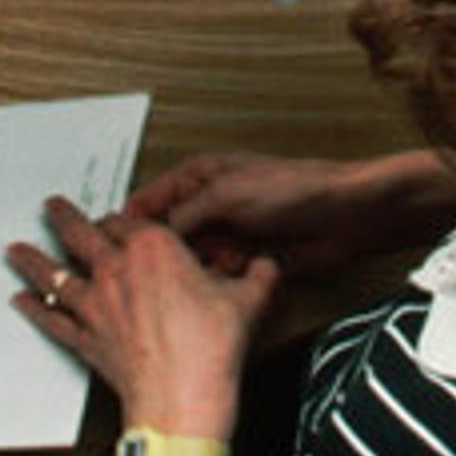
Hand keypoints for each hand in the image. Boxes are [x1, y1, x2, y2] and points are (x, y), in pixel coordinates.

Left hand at [8, 195, 276, 438]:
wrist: (182, 400)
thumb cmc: (210, 350)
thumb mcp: (250, 301)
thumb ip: (258, 275)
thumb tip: (267, 266)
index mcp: (154, 249)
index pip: (131, 218)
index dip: (125, 216)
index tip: (121, 215)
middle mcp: (117, 270)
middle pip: (82, 235)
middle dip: (64, 218)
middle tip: (51, 206)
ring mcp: (96, 305)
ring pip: (55, 274)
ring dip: (33, 260)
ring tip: (15, 249)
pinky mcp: (86, 339)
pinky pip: (52, 319)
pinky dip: (35, 309)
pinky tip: (21, 302)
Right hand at [124, 148, 455, 279]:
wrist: (347, 217)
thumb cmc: (297, 189)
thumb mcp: (227, 194)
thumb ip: (183, 214)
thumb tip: (149, 234)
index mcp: (201, 175)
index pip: (151, 199)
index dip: (130, 222)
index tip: (108, 244)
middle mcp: (211, 203)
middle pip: (168, 234)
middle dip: (164, 253)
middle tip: (154, 269)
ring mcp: (229, 232)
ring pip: (192, 259)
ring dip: (196, 268)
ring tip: (205, 270)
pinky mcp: (247, 259)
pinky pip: (218, 276)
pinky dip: (219, 280)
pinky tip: (228, 278)